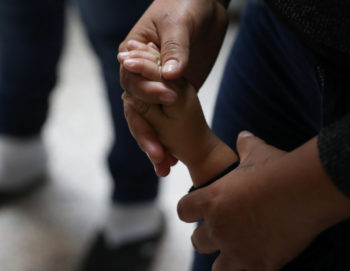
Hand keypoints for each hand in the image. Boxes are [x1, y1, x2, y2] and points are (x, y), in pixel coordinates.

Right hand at [118, 0, 227, 171]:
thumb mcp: (180, 22)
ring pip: (149, 119)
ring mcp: (158, 85)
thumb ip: (175, 49)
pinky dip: (168, 139)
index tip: (166, 98)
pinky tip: (172, 159)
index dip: (146, 91)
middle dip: (146, 131)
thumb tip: (170, 76)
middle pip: (136, 108)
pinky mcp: (174, 93)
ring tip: (164, 165)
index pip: (132, 79)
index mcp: (133, 53)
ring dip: (154, 143)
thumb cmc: (187, 4)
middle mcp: (141, 73)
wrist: (208, 5)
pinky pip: (167, 119)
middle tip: (158, 153)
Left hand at [177, 132, 349, 270]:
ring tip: (239, 257)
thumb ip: (246, 146)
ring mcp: (238, 250)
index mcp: (212, 200)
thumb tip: (243, 136)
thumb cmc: (280, 168)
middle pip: (198, 243)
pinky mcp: (260, 267)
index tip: (201, 212)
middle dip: (209, 239)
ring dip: (226, 265)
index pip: (184, 211)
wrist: (306, 189)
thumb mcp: (258, 152)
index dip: (191, 212)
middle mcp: (219, 228)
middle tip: (227, 233)